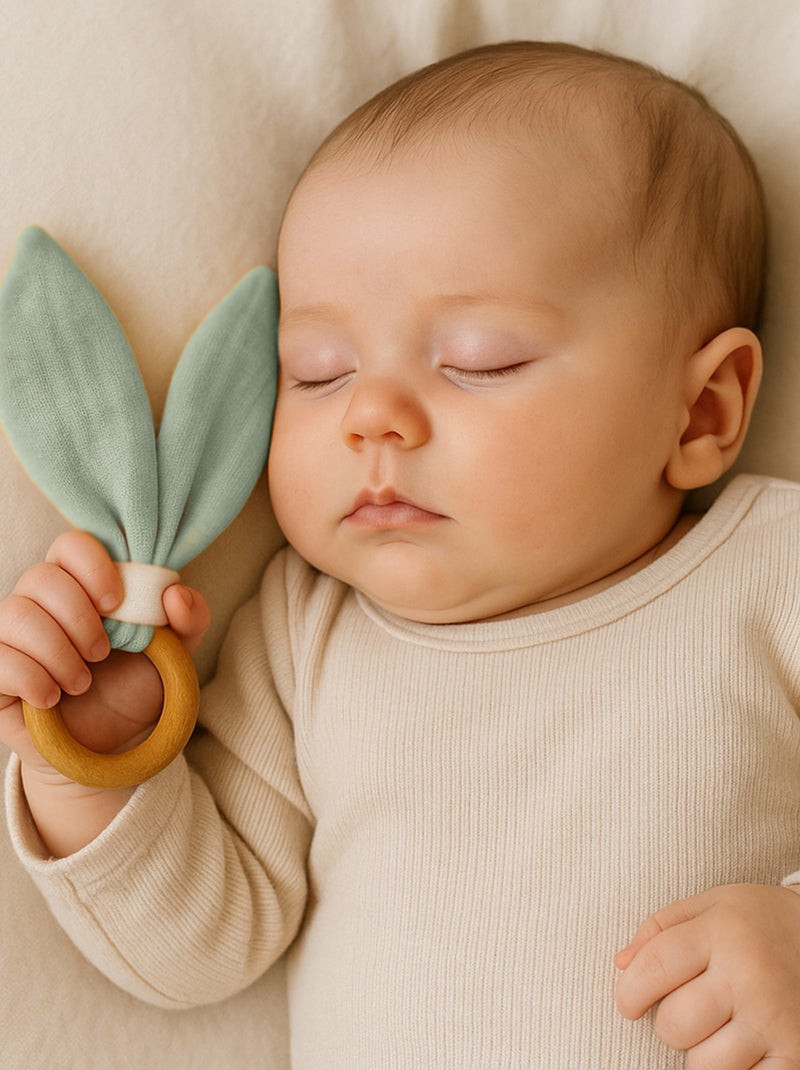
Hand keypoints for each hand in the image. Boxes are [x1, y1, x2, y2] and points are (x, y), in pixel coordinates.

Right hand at [0, 530, 209, 782]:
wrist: (113, 743)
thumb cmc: (138, 685)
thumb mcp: (176, 653)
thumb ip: (190, 618)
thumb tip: (175, 594)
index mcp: (82, 584)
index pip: (71, 545)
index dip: (91, 565)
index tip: (116, 602)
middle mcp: (41, 602)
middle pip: (41, 577)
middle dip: (78, 617)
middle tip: (103, 653)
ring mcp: (13, 635)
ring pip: (15, 614)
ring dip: (57, 651)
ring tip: (82, 683)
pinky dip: (32, 678)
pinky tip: (53, 698)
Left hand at [615, 883, 799, 1067]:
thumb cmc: (756, 922)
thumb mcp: (710, 906)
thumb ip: (660, 928)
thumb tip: (621, 964)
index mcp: (721, 932)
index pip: (654, 967)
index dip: (629, 992)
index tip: (629, 1003)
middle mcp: (748, 976)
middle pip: (674, 1024)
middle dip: (669, 1021)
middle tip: (690, 1007)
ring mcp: (774, 1019)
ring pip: (704, 1063)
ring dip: (701, 1051)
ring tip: (718, 1026)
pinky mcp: (795, 1054)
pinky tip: (740, 1049)